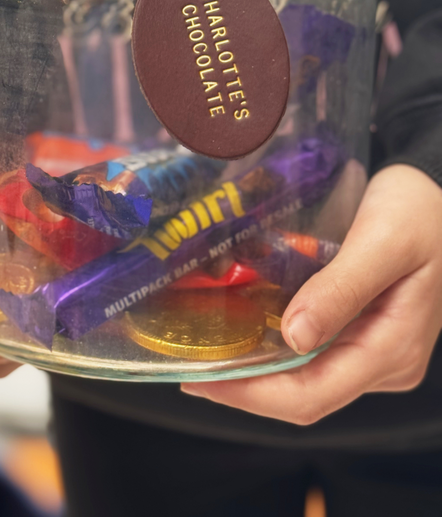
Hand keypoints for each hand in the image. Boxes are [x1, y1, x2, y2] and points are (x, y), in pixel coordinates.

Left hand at [182, 164, 441, 424]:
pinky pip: (314, 353)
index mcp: (393, 348)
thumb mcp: (383, 241)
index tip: (199, 380)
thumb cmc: (418, 210)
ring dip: (256, 370)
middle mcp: (384, 362)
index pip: (313, 394)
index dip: (251, 395)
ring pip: (306, 378)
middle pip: (305, 394)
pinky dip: (274, 348)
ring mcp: (375, 350)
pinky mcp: (364, 332)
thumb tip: (293, 337)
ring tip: (205, 350)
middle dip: (244, 387)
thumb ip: (342, 288)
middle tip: (187, 366)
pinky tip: (241, 330)